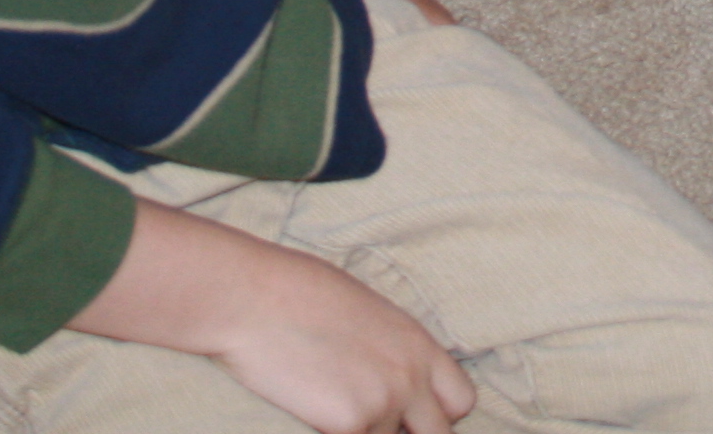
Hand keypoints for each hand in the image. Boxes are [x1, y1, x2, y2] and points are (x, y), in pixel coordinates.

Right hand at [206, 239, 478, 433]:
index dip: (437, 413)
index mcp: (418, 344)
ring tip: (326, 398)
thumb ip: (392, 350)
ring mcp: (383, 403)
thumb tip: (394, 379)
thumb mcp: (366, 311)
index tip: (411, 415)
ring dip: (362, 431)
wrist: (251, 298)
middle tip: (371, 418)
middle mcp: (411, 377)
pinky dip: (332, 433)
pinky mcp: (349, 425)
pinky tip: (310, 408)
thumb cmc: (296, 293)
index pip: (461, 401)